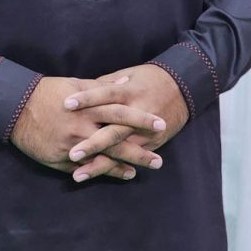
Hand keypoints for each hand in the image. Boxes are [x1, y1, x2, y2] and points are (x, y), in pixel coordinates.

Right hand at [10, 75, 167, 177]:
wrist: (17, 107)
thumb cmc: (48, 92)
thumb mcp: (75, 84)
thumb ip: (101, 87)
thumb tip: (125, 82)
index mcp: (88, 106)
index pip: (120, 112)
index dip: (141, 119)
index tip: (160, 124)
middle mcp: (82, 126)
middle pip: (116, 140)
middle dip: (139, 150)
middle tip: (159, 159)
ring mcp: (72, 144)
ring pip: (104, 157)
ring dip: (125, 164)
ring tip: (143, 170)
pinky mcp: (61, 158)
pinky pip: (87, 167)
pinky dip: (105, 172)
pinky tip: (120, 175)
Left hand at [64, 64, 188, 182]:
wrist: (183, 87)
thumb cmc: (149, 78)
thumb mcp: (127, 74)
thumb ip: (104, 84)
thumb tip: (80, 91)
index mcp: (129, 91)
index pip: (105, 94)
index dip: (86, 99)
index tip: (66, 104)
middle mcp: (137, 113)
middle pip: (113, 130)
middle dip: (93, 144)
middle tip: (72, 153)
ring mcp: (145, 131)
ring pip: (121, 150)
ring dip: (100, 164)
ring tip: (79, 175)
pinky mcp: (152, 143)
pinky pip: (131, 157)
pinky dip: (115, 168)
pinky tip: (98, 175)